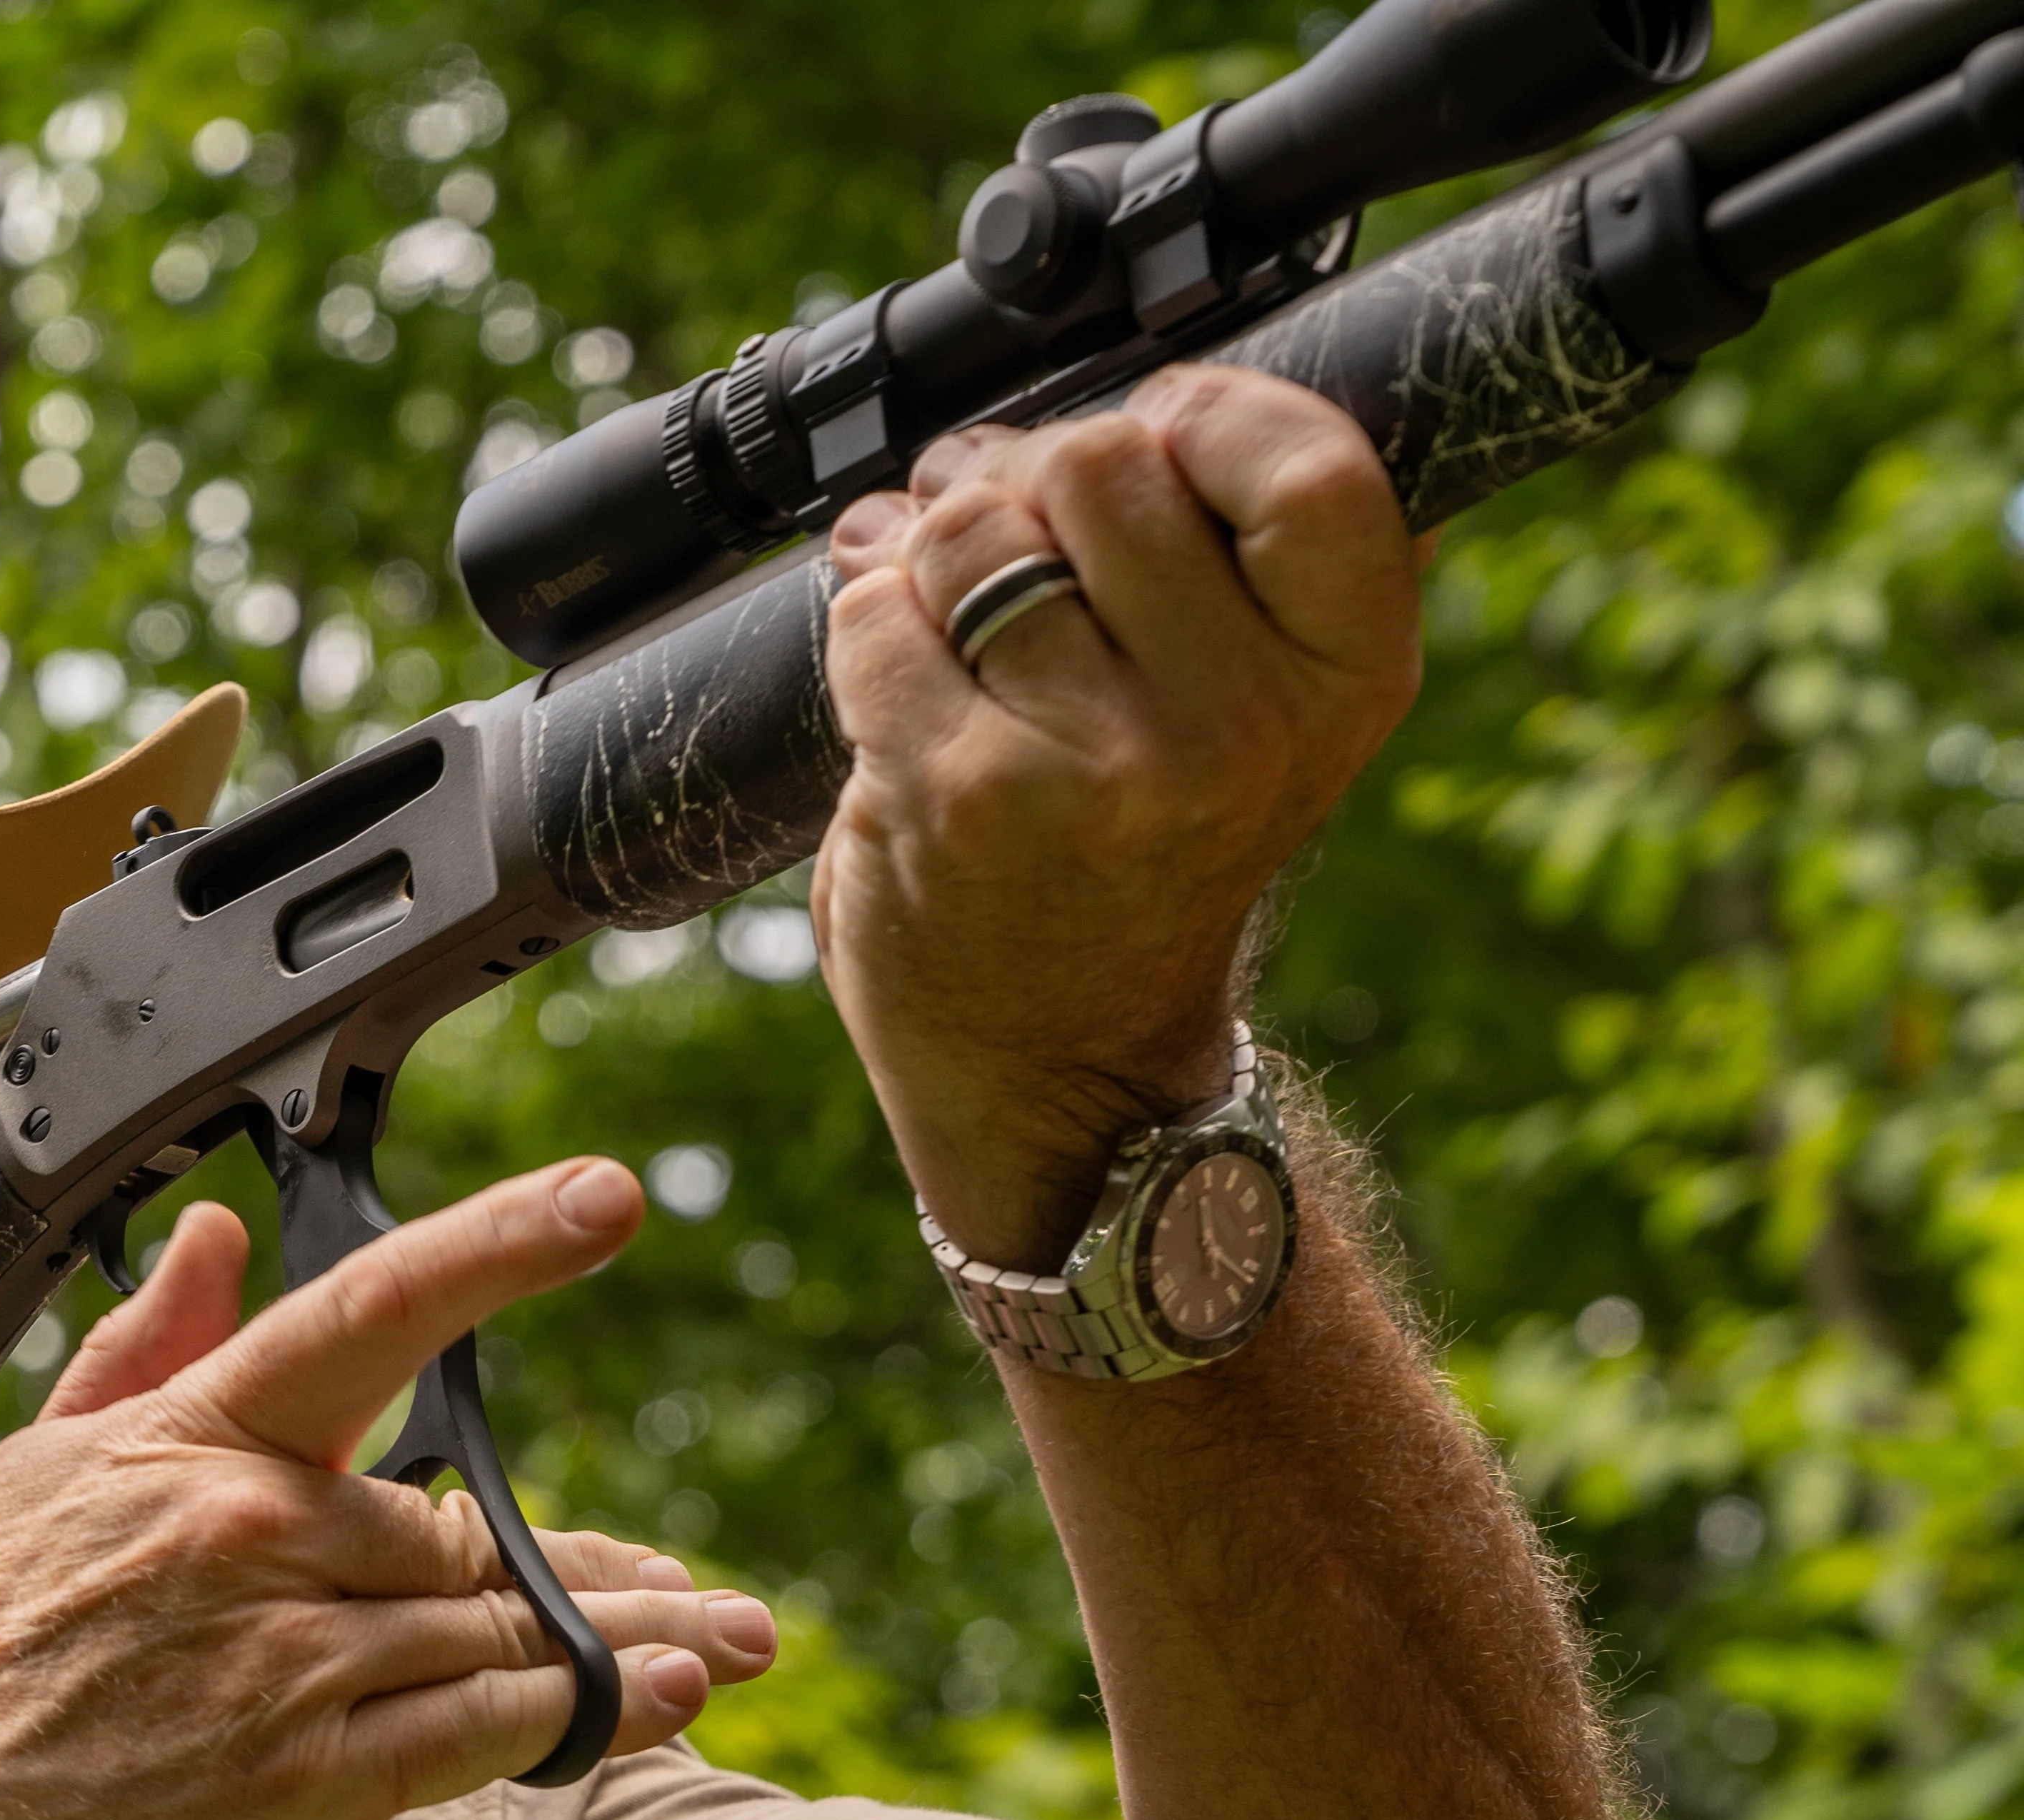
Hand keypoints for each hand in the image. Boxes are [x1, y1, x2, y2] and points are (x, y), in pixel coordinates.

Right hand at [0, 1168, 780, 1819]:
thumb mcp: (35, 1478)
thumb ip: (140, 1352)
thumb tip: (211, 1236)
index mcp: (190, 1441)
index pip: (368, 1312)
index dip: (496, 1245)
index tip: (607, 1200)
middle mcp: (251, 1533)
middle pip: (470, 1529)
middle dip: (592, 1566)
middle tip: (697, 1586)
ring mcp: (282, 1658)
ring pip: (498, 1628)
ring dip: (625, 1641)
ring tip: (722, 1644)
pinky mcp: (301, 1780)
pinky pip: (481, 1729)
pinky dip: (580, 1715)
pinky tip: (655, 1702)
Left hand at [813, 365, 1423, 1263]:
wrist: (1057, 1054)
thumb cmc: (1143, 851)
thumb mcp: (1266, 710)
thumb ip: (1255, 559)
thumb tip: (1202, 379)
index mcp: (1345, 679)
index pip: (1308, 458)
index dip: (1202, 412)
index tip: (1156, 439)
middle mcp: (1238, 725)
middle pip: (1104, 463)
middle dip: (1030, 475)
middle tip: (1014, 534)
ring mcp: (1094, 762)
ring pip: (968, 530)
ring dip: (930, 544)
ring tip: (946, 599)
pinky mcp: (957, 792)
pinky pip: (874, 613)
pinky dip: (861, 619)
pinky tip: (897, 669)